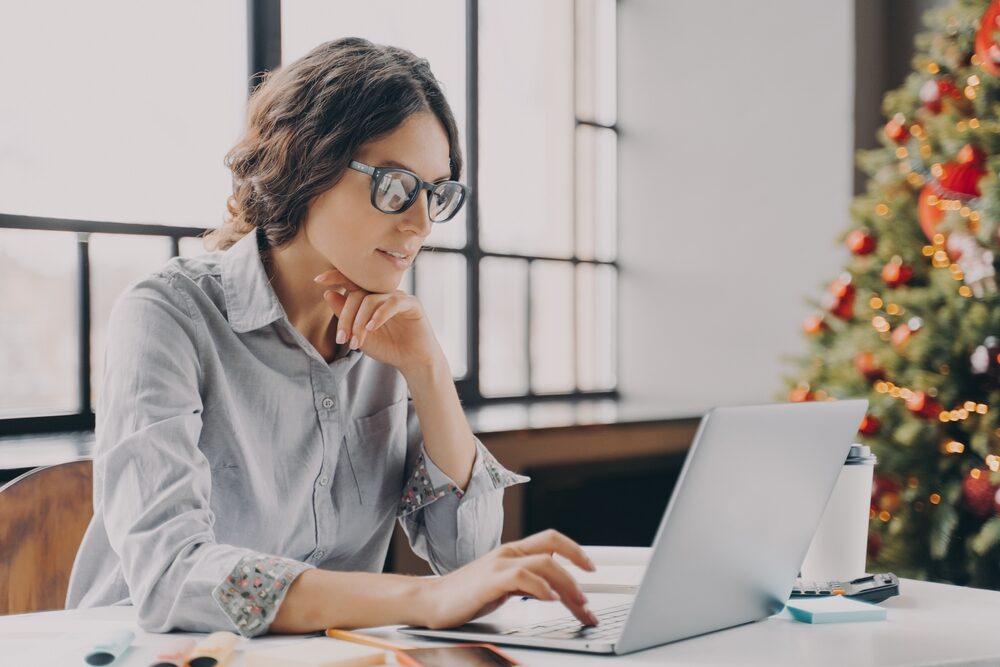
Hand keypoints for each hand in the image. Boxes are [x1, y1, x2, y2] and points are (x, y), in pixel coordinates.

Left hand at [314, 269, 440, 373]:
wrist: (412, 361)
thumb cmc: (387, 347)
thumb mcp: (359, 333)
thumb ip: (345, 315)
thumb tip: (328, 293)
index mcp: (370, 297)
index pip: (352, 281)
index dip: (336, 277)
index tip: (318, 279)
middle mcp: (383, 293)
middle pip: (357, 294)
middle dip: (346, 317)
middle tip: (342, 339)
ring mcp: (398, 296)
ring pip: (372, 299)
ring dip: (360, 321)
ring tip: (357, 341)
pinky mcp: (411, 304)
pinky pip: (392, 303)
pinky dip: (379, 315)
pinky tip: (372, 328)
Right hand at [418, 529, 599, 629]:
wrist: (430, 601)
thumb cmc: (465, 595)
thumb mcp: (502, 585)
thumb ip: (525, 583)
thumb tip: (552, 591)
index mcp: (512, 552)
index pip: (550, 539)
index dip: (574, 549)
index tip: (591, 567)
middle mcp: (508, 553)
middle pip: (553, 546)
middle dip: (578, 566)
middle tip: (591, 593)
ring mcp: (498, 565)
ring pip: (544, 562)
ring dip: (567, 583)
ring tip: (578, 602)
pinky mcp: (489, 580)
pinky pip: (522, 577)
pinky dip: (541, 587)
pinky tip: (551, 599)